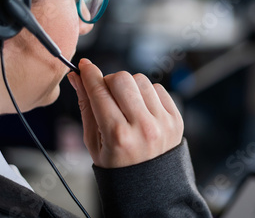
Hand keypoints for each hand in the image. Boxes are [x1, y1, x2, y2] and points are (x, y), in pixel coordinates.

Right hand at [67, 59, 183, 167]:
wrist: (150, 187)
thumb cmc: (118, 167)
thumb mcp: (93, 142)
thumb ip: (86, 107)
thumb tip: (78, 77)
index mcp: (118, 136)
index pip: (100, 92)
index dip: (90, 75)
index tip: (85, 66)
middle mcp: (143, 127)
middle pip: (123, 79)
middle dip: (110, 81)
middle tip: (107, 94)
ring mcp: (163, 122)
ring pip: (141, 80)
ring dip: (130, 88)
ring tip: (126, 106)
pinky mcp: (176, 119)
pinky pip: (159, 89)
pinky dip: (147, 94)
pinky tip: (142, 110)